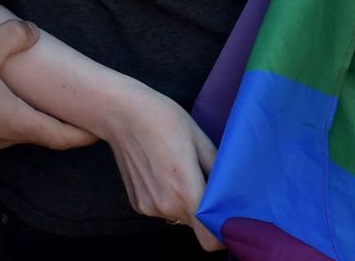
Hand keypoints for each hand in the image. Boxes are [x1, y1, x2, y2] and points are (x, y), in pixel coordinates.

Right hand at [0, 19, 95, 149]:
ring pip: (22, 127)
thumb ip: (14, 36)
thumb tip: (34, 31)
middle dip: (68, 124)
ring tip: (56, 102)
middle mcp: (1, 134)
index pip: (61, 135)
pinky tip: (12, 93)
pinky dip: (17, 113)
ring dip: (41, 118)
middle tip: (90, 113)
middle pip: (45, 133)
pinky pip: (2, 122)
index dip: (86, 132)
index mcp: (13, 120)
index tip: (107, 129)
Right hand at [95, 83, 224, 251]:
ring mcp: (149, 208)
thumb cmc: (166, 121)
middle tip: (203, 178)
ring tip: (180, 169)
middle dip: (204, 209)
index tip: (227, 215)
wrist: (123, 114)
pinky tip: (162, 171)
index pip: (211, 240)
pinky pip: (163, 209)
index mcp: (187, 193)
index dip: (222, 232)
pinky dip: (167, 197)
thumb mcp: (202, 141)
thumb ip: (218, 174)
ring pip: (179, 217)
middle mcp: (167, 207)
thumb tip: (232, 194)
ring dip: (185, 202)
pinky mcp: (137, 204)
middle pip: (197, 226)